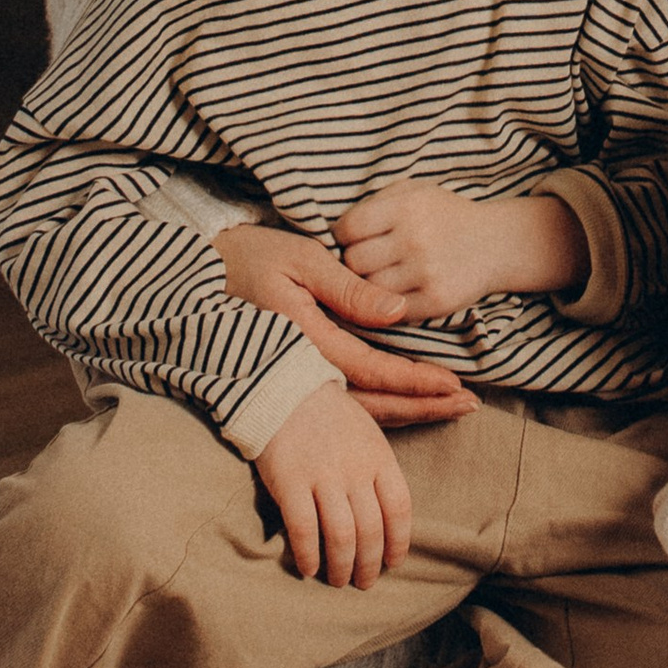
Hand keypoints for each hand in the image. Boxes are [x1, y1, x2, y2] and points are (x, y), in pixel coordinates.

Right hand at [215, 222, 478, 428]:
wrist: (198, 277)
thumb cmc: (252, 258)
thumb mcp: (301, 259)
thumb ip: (348, 288)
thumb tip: (397, 312)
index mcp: (302, 339)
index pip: (369, 368)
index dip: (413, 379)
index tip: (453, 383)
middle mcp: (300, 370)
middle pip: (370, 401)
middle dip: (421, 406)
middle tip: (468, 406)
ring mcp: (296, 379)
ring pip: (359, 407)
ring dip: (407, 409)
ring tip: (451, 408)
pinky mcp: (295, 377)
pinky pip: (344, 400)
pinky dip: (380, 403)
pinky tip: (408, 403)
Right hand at [254, 379, 414, 587]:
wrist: (286, 388)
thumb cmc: (331, 416)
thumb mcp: (369, 434)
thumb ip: (379, 472)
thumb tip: (388, 518)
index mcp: (379, 457)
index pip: (399, 510)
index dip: (398, 542)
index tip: (392, 562)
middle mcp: (355, 470)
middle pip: (371, 530)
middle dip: (370, 565)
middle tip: (364, 583)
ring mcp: (323, 476)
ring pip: (341, 536)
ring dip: (342, 567)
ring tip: (338, 580)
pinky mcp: (290, 482)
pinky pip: (303, 529)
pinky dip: (308, 555)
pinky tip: (308, 568)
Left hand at [332, 180, 584, 320]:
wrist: (496, 243)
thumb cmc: (445, 215)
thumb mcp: (414, 191)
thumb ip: (376, 203)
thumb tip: (335, 229)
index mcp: (406, 206)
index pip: (347, 228)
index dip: (343, 237)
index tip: (352, 241)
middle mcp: (415, 238)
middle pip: (353, 262)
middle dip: (354, 263)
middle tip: (364, 262)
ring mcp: (426, 271)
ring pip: (369, 289)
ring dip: (369, 286)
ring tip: (381, 276)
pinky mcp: (436, 300)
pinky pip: (391, 310)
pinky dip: (387, 304)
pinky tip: (395, 293)